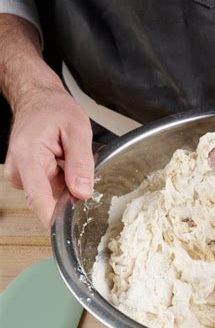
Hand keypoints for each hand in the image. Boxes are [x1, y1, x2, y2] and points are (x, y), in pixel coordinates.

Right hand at [4, 85, 93, 226]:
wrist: (37, 99)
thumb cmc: (53, 108)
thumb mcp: (77, 128)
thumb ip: (81, 162)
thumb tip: (82, 192)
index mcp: (28, 156)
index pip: (38, 198)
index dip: (55, 218)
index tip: (70, 229)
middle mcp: (19, 169)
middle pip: (48, 199)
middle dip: (69, 192)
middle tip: (79, 166)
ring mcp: (21, 175)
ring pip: (51, 195)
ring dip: (66, 184)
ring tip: (69, 158)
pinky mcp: (26, 178)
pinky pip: (49, 188)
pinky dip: (61, 179)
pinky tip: (63, 162)